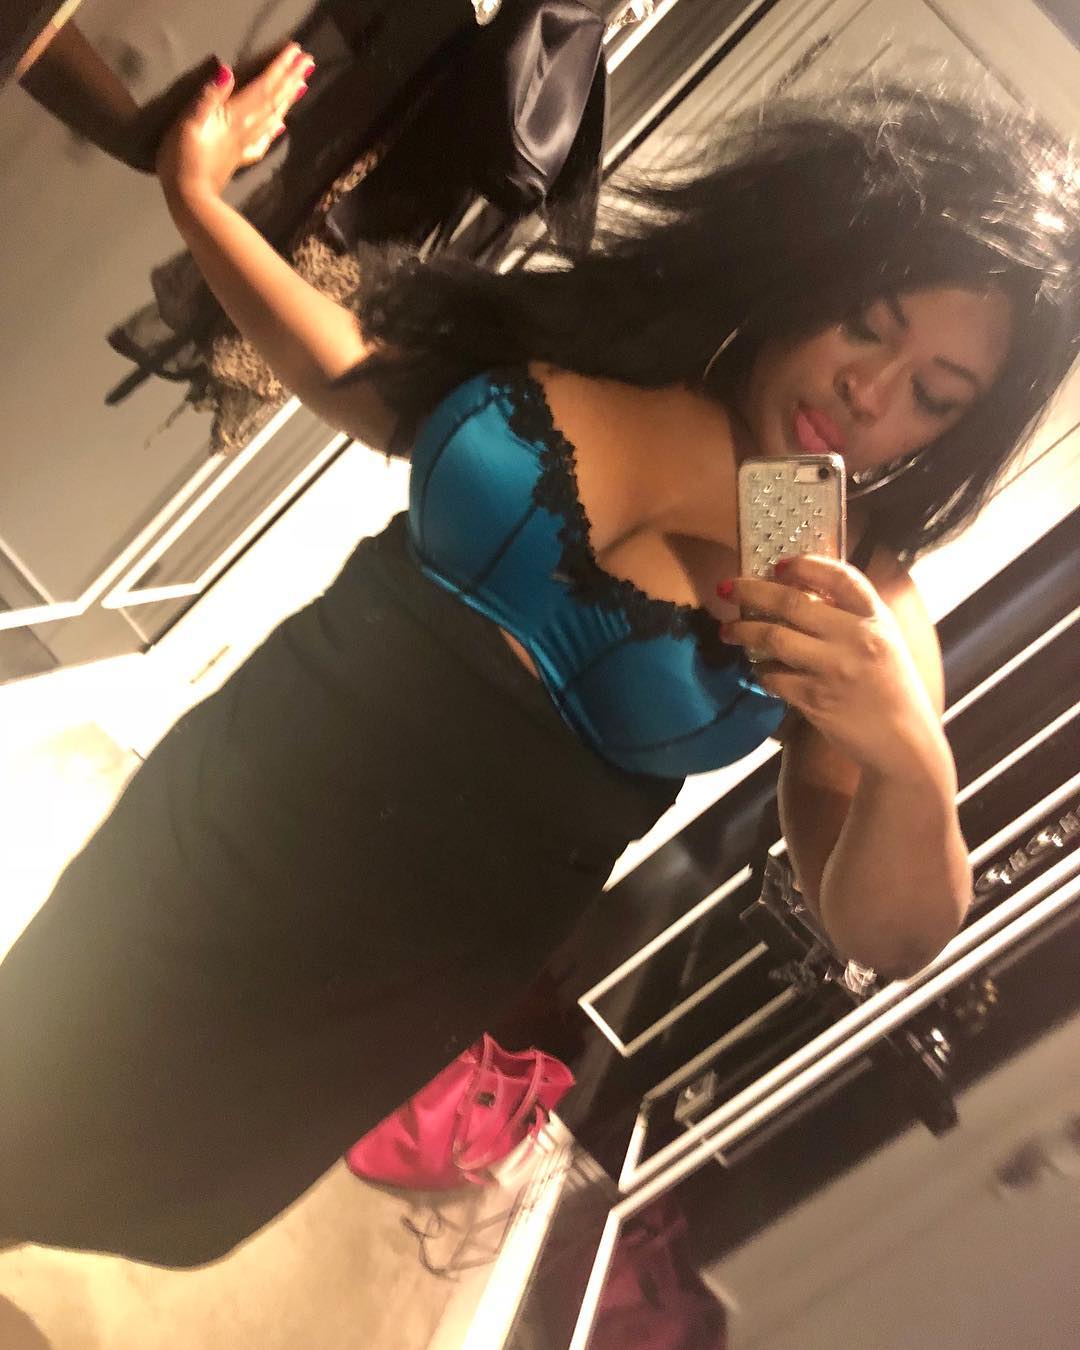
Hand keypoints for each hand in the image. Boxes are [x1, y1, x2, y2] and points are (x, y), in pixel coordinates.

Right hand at [155, 43, 313, 202]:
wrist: (190, 198)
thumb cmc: (183, 157)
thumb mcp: (190, 121)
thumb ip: (209, 96)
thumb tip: (227, 69)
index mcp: (236, 116)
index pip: (263, 86)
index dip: (280, 67)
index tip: (297, 51)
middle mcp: (247, 128)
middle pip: (274, 100)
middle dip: (291, 79)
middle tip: (309, 61)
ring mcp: (245, 145)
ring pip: (273, 117)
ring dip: (288, 98)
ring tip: (303, 84)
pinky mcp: (240, 158)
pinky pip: (263, 141)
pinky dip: (274, 130)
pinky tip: (281, 125)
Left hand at [719, 556, 946, 780]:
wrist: (904, 743)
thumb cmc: (892, 689)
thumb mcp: (886, 642)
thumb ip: (854, 617)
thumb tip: (803, 594)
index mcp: (876, 618)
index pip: (840, 576)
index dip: (805, 565)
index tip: (778, 564)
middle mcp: (856, 637)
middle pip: (792, 602)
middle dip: (751, 591)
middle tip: (725, 589)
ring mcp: (834, 668)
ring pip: (774, 638)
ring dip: (743, 632)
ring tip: (728, 631)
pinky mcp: (816, 699)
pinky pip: (774, 677)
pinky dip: (760, 672)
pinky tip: (757, 670)